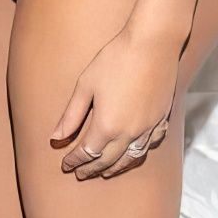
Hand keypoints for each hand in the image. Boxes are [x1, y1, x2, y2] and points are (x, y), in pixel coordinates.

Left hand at [52, 24, 181, 180]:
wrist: (153, 43)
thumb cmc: (115, 59)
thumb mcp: (86, 85)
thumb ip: (71, 115)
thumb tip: (55, 137)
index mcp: (107, 125)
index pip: (87, 153)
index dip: (74, 160)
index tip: (65, 164)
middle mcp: (129, 132)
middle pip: (107, 160)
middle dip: (91, 169)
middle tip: (80, 174)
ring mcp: (149, 127)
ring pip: (130, 158)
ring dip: (115, 168)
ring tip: (104, 172)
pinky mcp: (162, 118)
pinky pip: (149, 145)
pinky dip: (137, 154)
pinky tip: (132, 153)